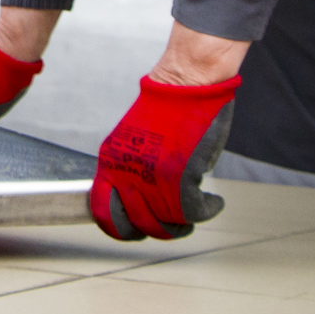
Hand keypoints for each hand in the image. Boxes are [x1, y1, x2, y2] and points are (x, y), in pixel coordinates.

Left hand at [89, 72, 237, 240]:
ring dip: (182, 226)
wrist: (186, 82)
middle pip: (135, 225)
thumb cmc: (168, 107)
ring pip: (165, 224)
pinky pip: (194, 211)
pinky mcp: (181, 174)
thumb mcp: (136, 141)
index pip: (101, 210)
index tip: (134, 229)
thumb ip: (135, 170)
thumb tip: (145, 199)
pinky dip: (208, 210)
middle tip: (170, 226)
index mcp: (111, 161)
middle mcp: (127, 171)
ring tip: (191, 217)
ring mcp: (153, 175)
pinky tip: (213, 202)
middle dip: (155, 231)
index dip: (118, 228)